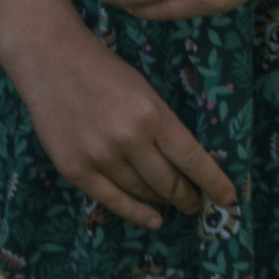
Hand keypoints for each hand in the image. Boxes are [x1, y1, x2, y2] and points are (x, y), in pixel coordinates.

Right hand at [4, 28, 235, 230]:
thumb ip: (163, 126)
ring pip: (143, 192)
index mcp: (152, 114)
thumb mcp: (144, 90)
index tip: (229, 198)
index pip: (192, 159)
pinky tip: (153, 219)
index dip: (214, 183)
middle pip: (170, 182)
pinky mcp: (76, 168)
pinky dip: (137, 214)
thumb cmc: (102, 70)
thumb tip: (185, 166)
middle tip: (195, 203)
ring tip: (170, 203)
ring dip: (161, 201)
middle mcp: (129, 139)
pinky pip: (113, 200)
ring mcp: (100, 156)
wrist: (49, 59)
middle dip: (187, 196)